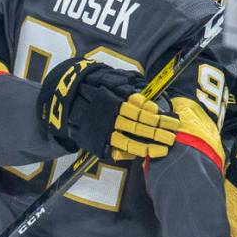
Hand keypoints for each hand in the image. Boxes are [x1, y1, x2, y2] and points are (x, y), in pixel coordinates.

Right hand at [37, 58, 178, 160]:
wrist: (63, 102)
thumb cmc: (93, 88)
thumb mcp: (109, 82)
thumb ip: (128, 91)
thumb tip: (148, 101)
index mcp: (114, 102)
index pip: (139, 111)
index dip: (156, 117)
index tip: (170, 120)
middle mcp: (109, 118)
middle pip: (137, 127)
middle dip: (157, 132)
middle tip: (173, 136)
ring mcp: (102, 133)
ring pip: (128, 142)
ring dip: (148, 146)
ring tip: (163, 149)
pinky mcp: (96, 144)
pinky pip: (115, 152)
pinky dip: (129, 154)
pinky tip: (143, 154)